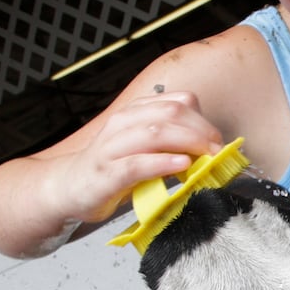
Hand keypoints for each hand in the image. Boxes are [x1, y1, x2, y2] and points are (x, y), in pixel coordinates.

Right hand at [54, 90, 222, 224]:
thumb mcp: (147, 149)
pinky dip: (163, 163)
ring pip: (156, 133)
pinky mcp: (106, 173)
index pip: (178, 102)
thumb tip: (211, 150)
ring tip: (208, 157)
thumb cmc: (114, 169)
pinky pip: (137, 164)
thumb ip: (174, 144)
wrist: (69, 187)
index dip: (204, 120)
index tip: (219, 141)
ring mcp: (112, 147)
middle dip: (202, 131)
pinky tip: (182, 166)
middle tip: (219, 152)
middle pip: (172, 114)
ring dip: (189, 143)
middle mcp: (124, 123)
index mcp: (136, 113)